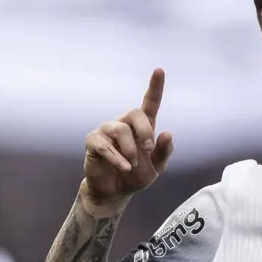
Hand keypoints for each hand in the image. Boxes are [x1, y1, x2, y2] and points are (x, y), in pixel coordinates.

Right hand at [81, 69, 172, 210]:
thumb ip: (163, 151)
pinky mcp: (93, 143)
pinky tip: (124, 167)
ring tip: (132, 165)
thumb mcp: (156, 167)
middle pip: (134, 112)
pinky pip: (104, 145)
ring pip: (119, 129)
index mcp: (142, 127)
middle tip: (148, 150)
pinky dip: (117, 158)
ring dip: (130, 149)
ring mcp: (107, 132)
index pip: (150, 102)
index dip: (155, 86)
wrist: (116, 191)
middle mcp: (124, 124)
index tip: (159, 70)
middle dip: (145, 131)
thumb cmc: (136, 174)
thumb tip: (167, 133)